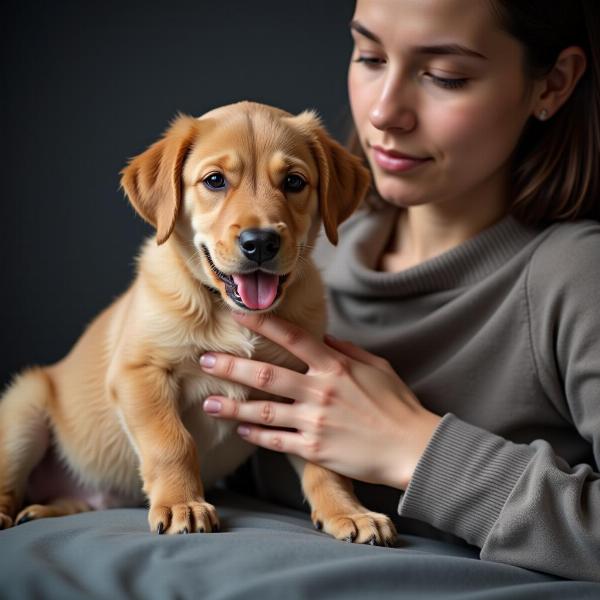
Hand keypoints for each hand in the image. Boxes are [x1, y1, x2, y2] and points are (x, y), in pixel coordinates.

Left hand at [199, 312, 441, 489]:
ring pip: (263, 411)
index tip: (239, 314)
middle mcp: (320, 390)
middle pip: (266, 374)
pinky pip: (277, 441)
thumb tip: (326, 339)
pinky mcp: (315, 449)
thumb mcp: (377, 367)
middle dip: (231, 366)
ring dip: (233, 406)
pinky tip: (240, 430)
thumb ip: (348, 351)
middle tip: (204, 360)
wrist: (412, 447)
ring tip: (209, 402)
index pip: (292, 338)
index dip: (263, 324)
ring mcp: (315, 421)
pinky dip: (256, 435)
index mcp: (335, 366)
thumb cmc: (397, 404)